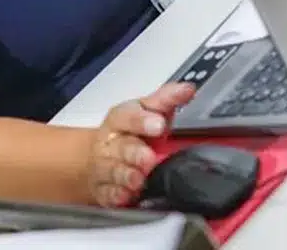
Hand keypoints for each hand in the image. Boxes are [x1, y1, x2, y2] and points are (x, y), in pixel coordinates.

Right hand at [84, 82, 194, 206]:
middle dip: (135, 153)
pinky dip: (116, 196)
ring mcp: (105, 167)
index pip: (129, 116)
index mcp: (121, 119)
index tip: (159, 124)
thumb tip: (187, 89)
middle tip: (149, 158)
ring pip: (114, 171)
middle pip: (122, 147)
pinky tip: (126, 197)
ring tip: (139, 180)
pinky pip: (107, 194)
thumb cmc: (128, 131)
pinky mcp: (103, 190)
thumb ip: (166, 99)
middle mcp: (111, 143)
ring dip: (126, 176)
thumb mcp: (145, 110)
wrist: (99, 155)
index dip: (143, 120)